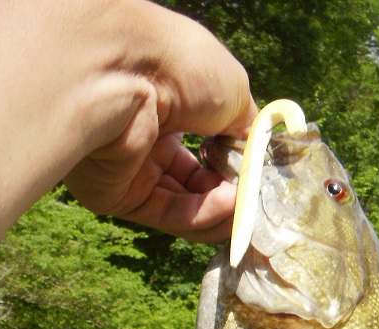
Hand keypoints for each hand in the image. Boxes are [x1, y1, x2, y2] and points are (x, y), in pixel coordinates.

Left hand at [64, 7, 256, 241]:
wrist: (124, 71)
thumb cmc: (179, 65)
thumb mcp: (230, 90)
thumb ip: (245, 127)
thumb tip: (256, 155)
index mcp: (170, 107)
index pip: (206, 148)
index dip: (235, 166)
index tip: (259, 179)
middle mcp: (148, 138)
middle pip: (195, 183)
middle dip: (231, 195)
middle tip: (257, 202)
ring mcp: (132, 170)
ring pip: (184, 205)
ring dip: (221, 210)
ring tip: (247, 208)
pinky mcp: (118, 197)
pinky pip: (168, 214)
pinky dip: (202, 214)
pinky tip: (228, 205)